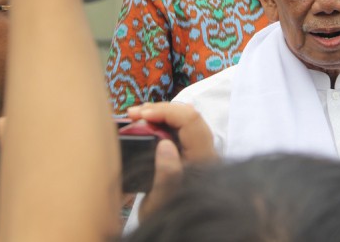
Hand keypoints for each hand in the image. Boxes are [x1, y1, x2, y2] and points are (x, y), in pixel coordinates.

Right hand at [126, 102, 216, 220]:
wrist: (182, 232)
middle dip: (161, 109)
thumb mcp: (160, 202)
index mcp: (202, 161)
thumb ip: (167, 175)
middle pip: (190, 116)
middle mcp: (207, 152)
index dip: (166, 111)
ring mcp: (201, 152)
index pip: (190, 121)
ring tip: (137, 116)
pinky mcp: (193, 154)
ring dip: (161, 115)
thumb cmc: (168, 217)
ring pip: (186, 121)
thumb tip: (166, 144)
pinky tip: (148, 124)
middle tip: (133, 113)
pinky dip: (164, 124)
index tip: (140, 114)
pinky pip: (182, 131)